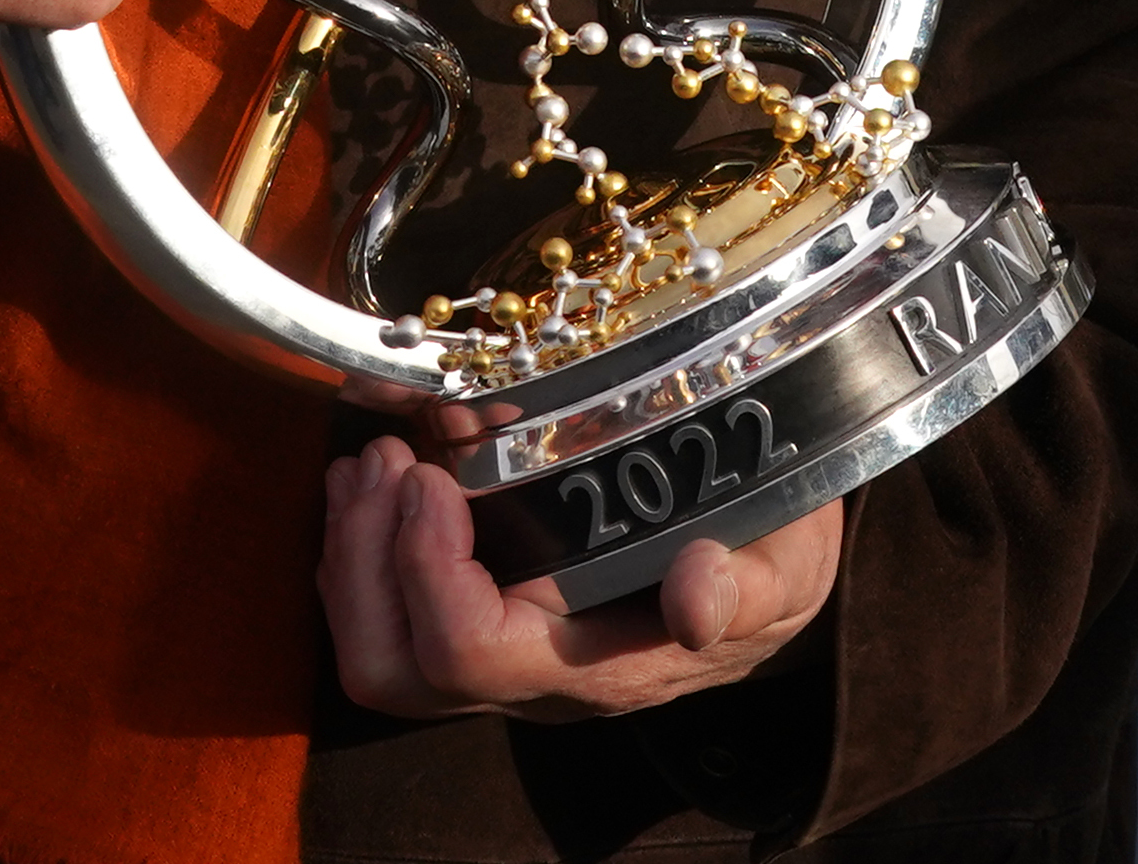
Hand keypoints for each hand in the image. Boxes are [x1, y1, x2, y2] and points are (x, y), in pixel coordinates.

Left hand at [322, 427, 841, 718]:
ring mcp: (497, 657)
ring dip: (351, 546)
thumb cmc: (771, 556)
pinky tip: (387, 472)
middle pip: (392, 672)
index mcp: (598, 667)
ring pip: (373, 652)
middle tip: (386, 460)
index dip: (426, 566)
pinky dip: (362, 541)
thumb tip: (695, 595)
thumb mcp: (786, 566)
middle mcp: (531, 679)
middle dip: (362, 561)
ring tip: (377, 457)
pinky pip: (384, 615)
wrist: (772, 571)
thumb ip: (747, 589)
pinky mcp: (477, 619)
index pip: (468, 653)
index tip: (436, 475)